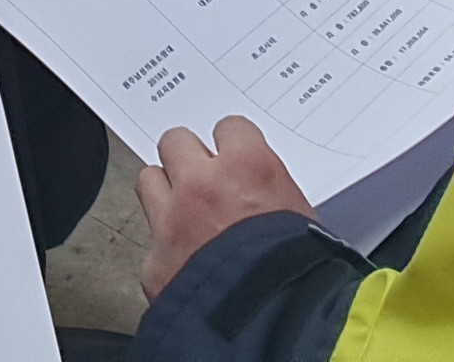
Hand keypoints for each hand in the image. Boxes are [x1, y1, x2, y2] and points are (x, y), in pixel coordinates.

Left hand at [138, 117, 313, 298]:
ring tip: (184, 216)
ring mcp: (172, 221)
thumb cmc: (303, 279)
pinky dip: (164, 253)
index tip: (233, 157)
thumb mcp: (304, 222)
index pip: (229, 127)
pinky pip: (150, 243)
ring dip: (165, 193)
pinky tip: (184, 265)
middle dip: (188, 160)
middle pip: (176, 141)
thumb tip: (262, 196)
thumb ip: (270, 195)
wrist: (276, 327)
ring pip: (149, 180)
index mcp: (248, 168)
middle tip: (202, 181)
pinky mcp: (155, 264)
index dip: (233, 146)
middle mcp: (203, 185)